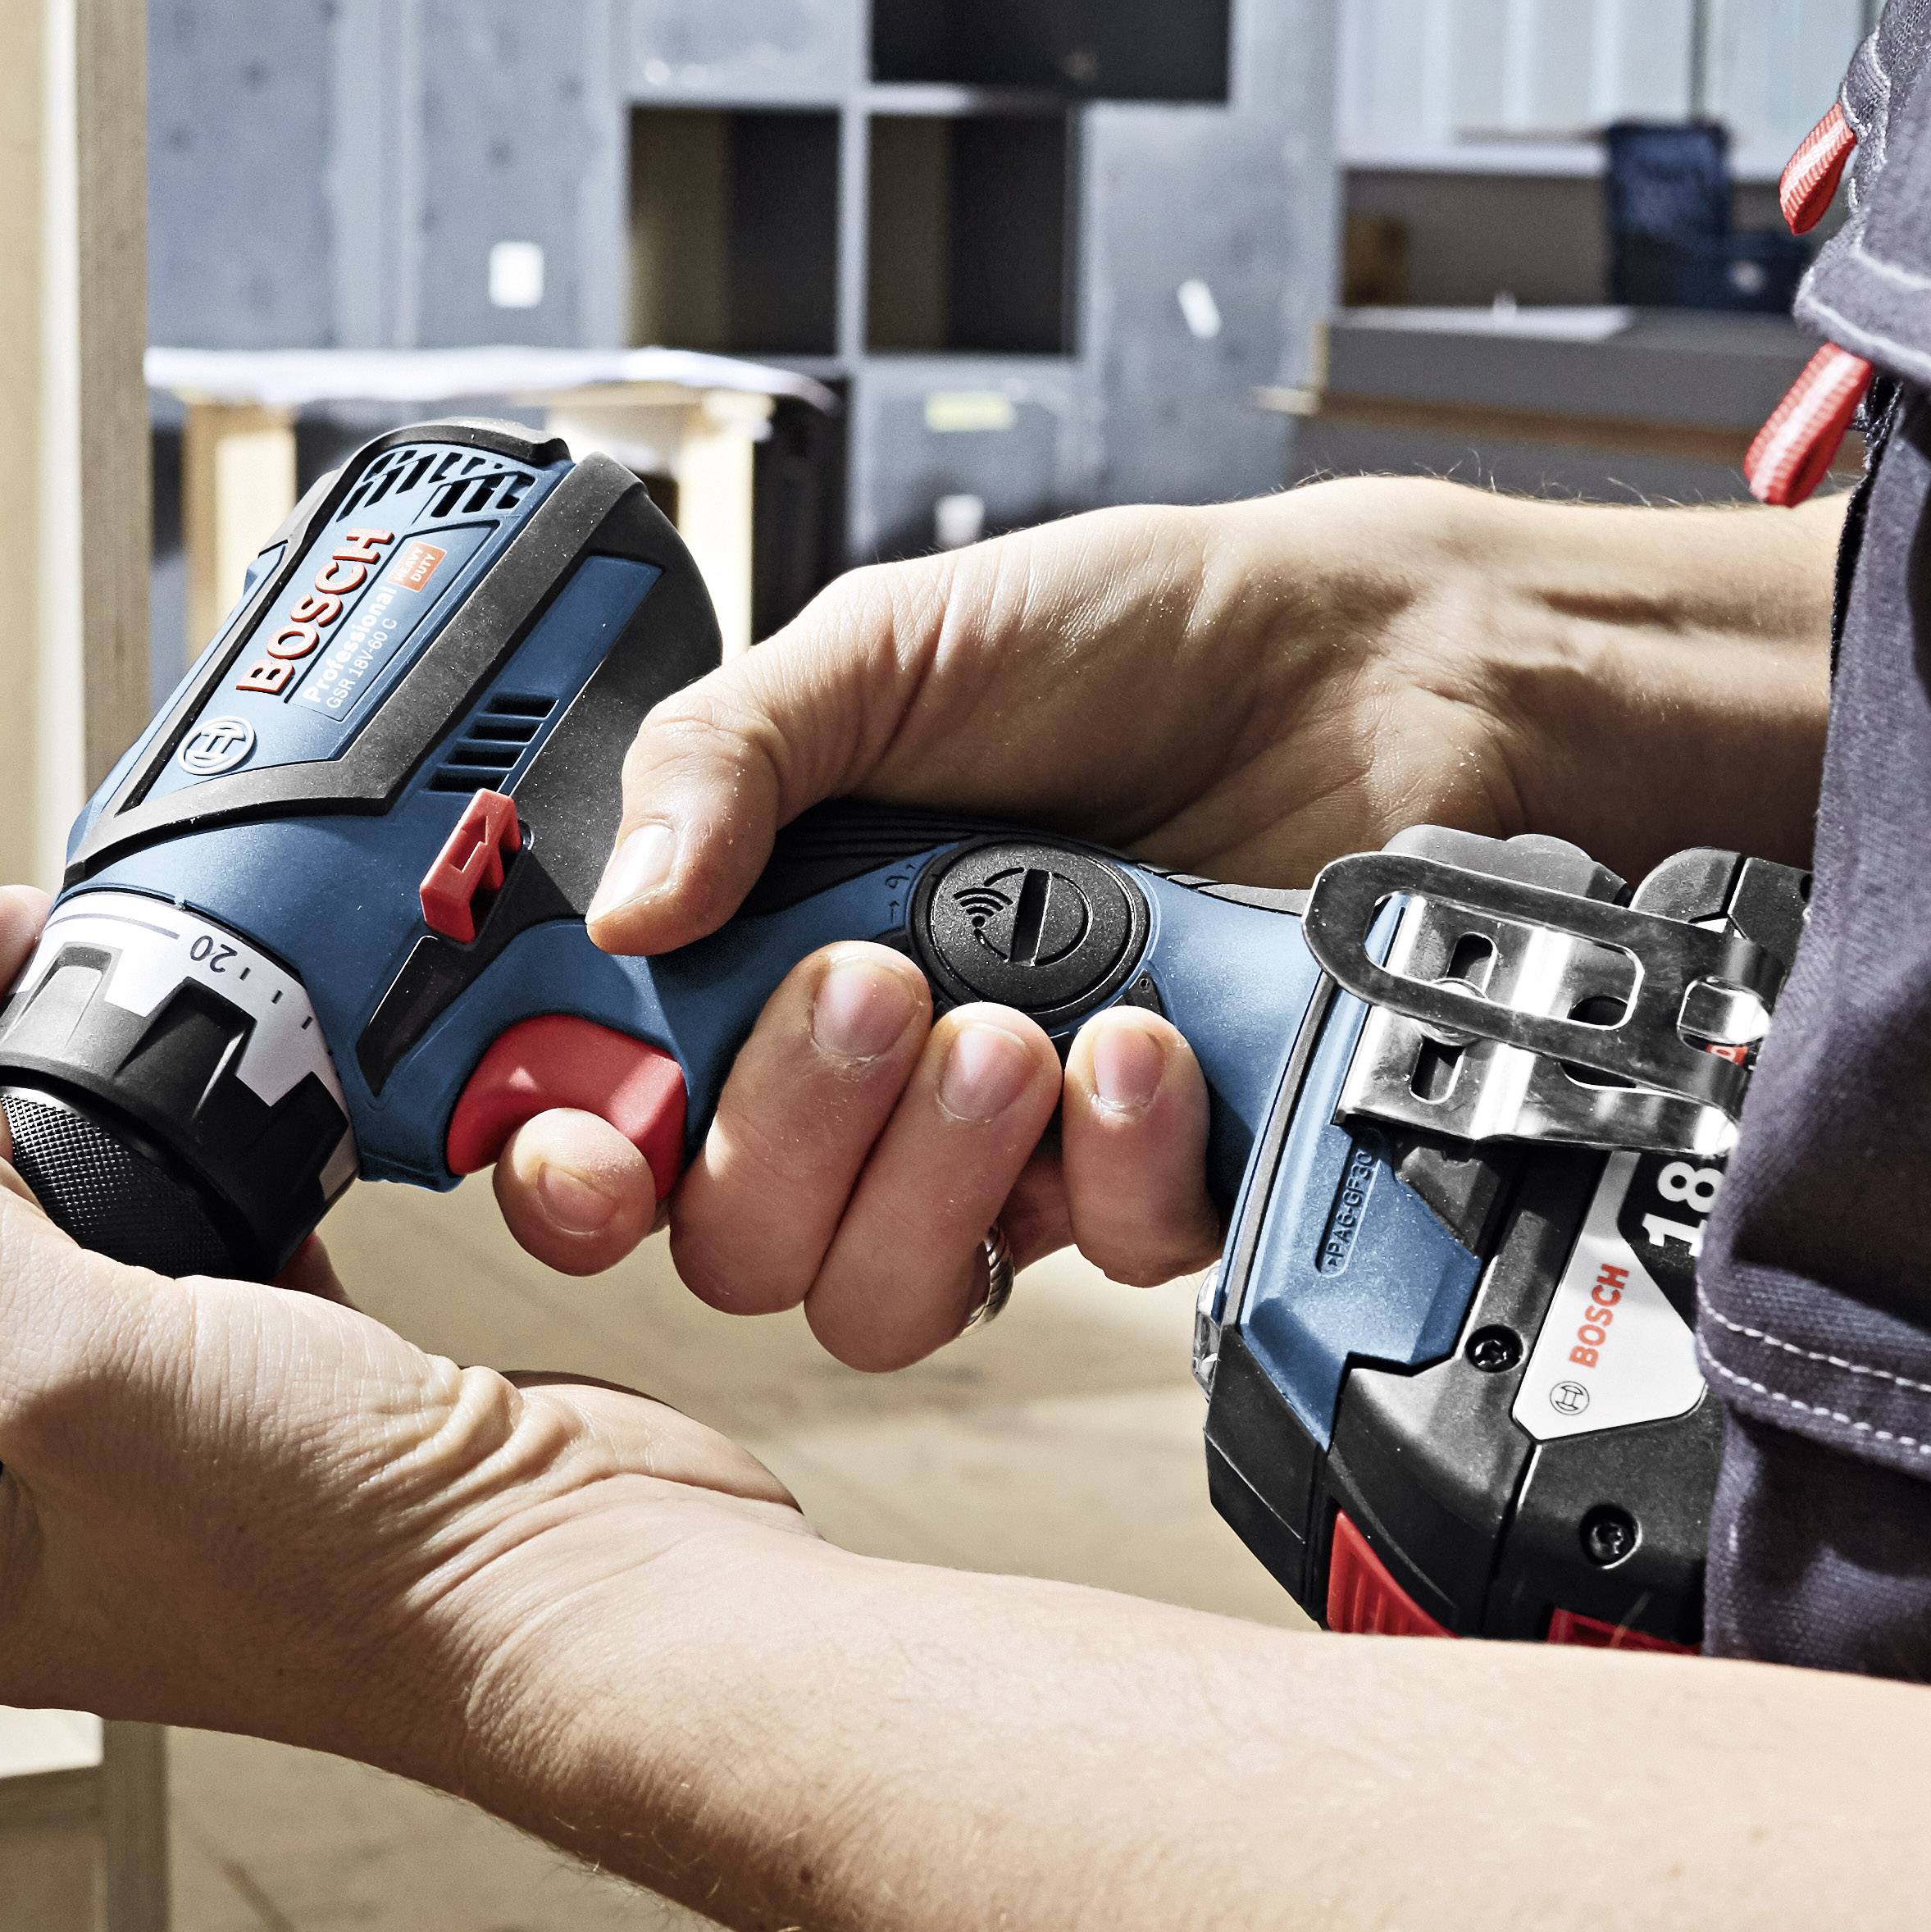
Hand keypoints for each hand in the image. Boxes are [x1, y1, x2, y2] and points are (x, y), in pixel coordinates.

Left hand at [0, 892, 814, 1762]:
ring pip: (98, 1234)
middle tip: (1, 959)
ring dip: (88, 1106)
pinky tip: (229, 1086)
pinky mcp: (319, 1382)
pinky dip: (220, 1151)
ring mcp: (205, 1445)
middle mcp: (80, 1509)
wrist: (587, 1583)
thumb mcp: (70, 1370)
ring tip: (91, 981)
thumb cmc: (341, 1549)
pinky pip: (227, 1236)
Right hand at [487, 485, 1839, 1363]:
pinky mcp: (1152, 1177)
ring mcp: (1002, 1142)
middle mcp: (863, 1072)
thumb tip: (620, 907)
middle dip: (780, 1136)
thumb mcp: (886, 649)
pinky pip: (1088, 1259)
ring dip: (926, 1177)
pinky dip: (1109, 1156)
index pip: (609, 1116)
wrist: (1359, 661)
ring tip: (1007, 1027)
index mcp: (756, 945)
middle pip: (734, 1241)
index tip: (590, 1138)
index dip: (571, 1160)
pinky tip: (1146, 1038)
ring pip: (886, 1295)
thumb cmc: (1119, 636)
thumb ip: (728, 759)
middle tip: (873, 989)